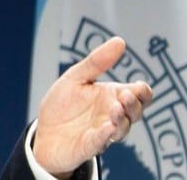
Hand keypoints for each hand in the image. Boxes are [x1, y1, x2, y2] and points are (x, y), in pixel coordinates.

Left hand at [31, 37, 152, 177]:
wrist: (43, 131)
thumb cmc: (63, 105)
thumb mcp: (76, 78)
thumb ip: (97, 62)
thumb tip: (119, 41)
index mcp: (112, 97)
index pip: (139, 95)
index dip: (143, 92)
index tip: (137, 86)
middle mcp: (112, 116)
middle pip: (136, 112)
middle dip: (134, 104)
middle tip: (124, 95)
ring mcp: (103, 133)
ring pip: (122, 129)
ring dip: (121, 119)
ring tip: (116, 108)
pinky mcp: (89, 146)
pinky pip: (101, 142)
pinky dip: (105, 135)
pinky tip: (107, 127)